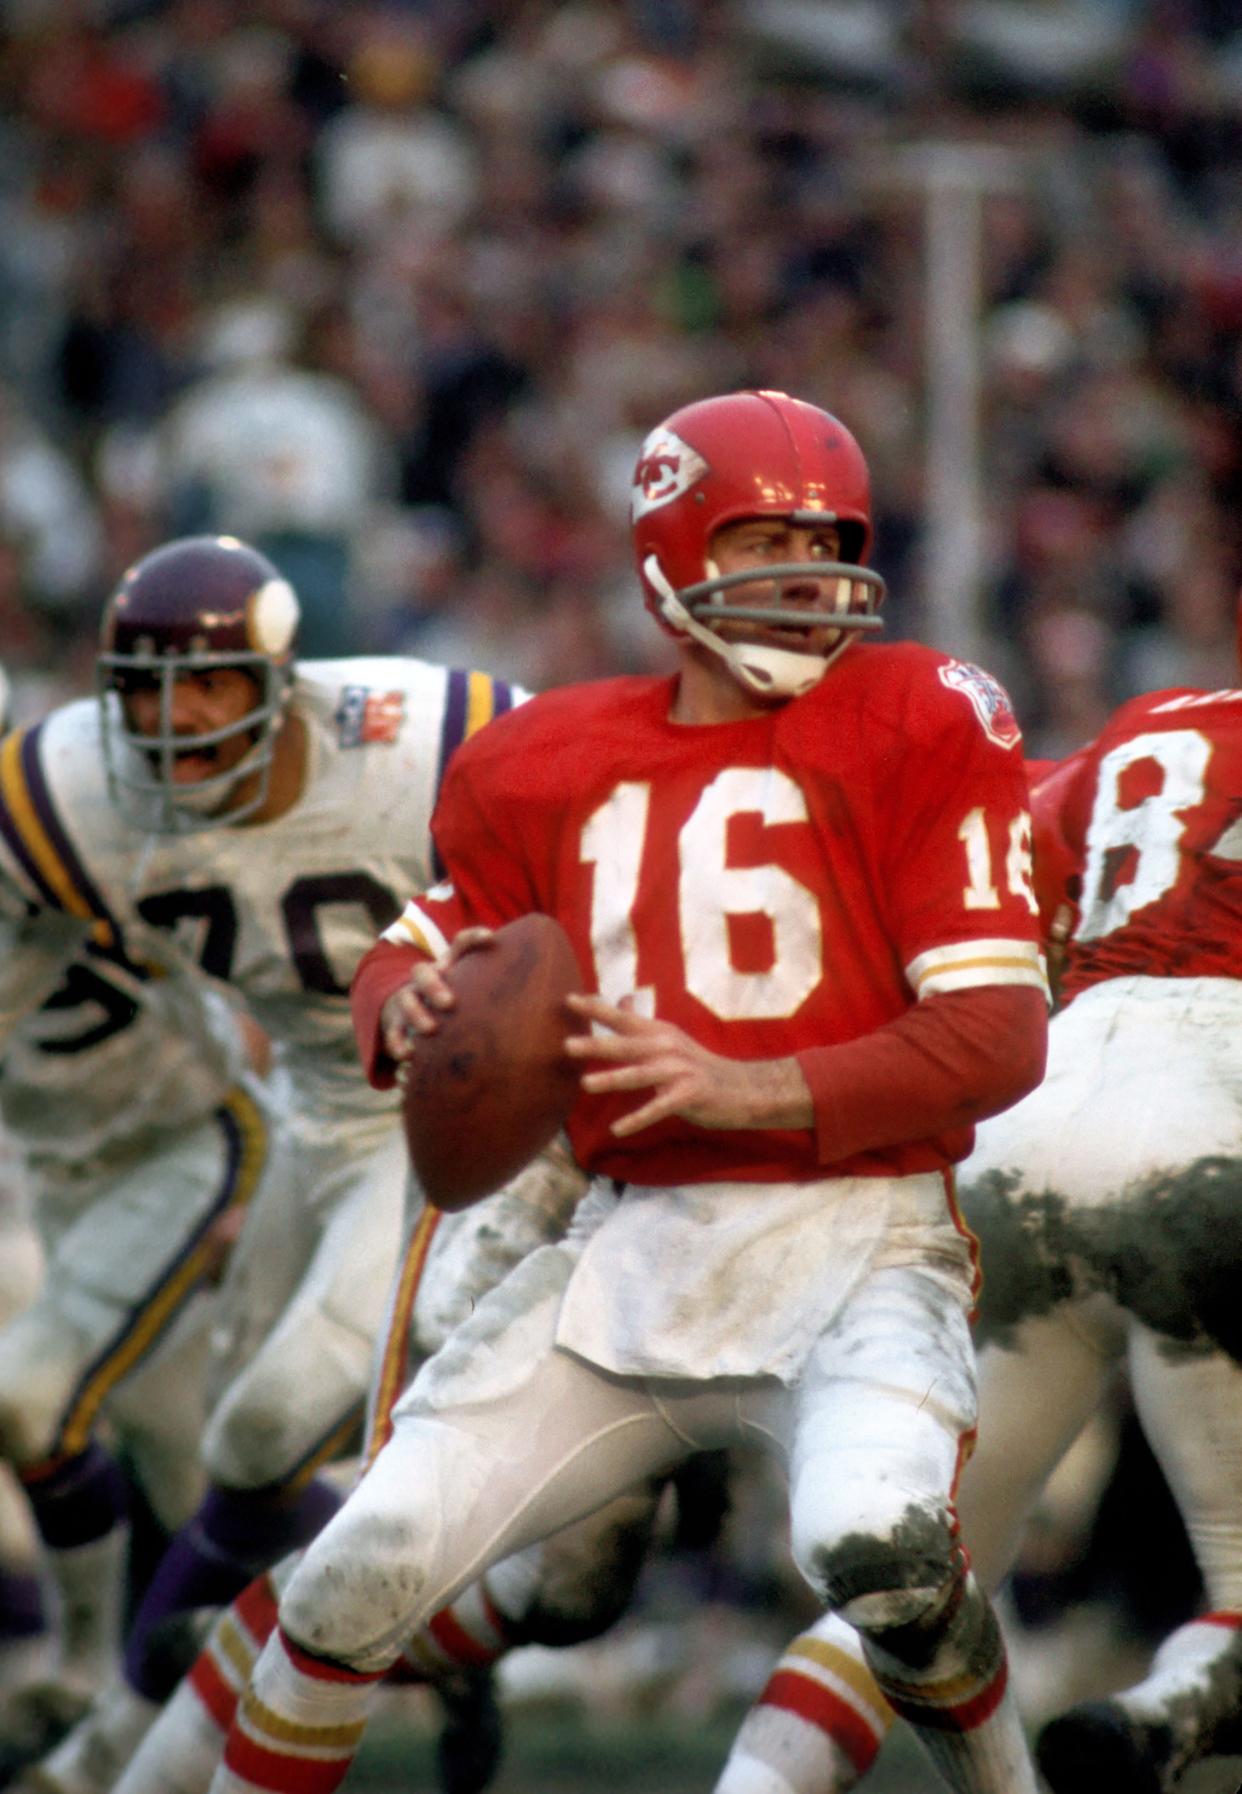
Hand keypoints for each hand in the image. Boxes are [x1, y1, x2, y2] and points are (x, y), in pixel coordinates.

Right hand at [379, 927, 495, 1062]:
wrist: (416, 1011)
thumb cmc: (461, 1001)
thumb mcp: (476, 989)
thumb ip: (499, 987)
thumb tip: (542, 999)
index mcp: (449, 966)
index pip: (460, 944)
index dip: (474, 937)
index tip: (491, 938)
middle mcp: (426, 979)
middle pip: (423, 971)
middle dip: (434, 986)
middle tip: (449, 1003)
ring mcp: (409, 999)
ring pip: (406, 999)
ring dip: (417, 1013)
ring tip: (431, 1030)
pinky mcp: (396, 1022)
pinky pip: (392, 1031)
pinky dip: (397, 1042)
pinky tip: (408, 1055)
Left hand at [564, 993, 812, 1136]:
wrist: (743, 1088)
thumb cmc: (699, 1066)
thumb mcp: (671, 1039)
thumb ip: (642, 1025)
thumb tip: (620, 1001)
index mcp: (660, 1032)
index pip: (622, 1018)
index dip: (596, 1008)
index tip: (569, 1000)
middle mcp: (667, 1047)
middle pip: (626, 1044)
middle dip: (597, 1045)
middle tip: (567, 1045)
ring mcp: (679, 1071)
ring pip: (639, 1075)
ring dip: (612, 1079)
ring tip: (585, 1084)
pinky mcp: (689, 1095)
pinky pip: (658, 1108)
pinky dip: (638, 1118)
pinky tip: (618, 1129)